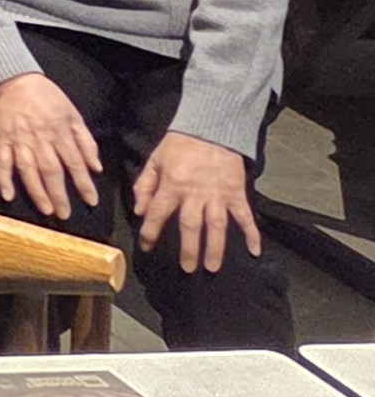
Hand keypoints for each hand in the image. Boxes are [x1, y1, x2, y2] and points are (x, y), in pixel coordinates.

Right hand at [0, 71, 106, 218]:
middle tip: (65, 214)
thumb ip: (85, 141)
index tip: (90, 200)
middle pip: (51, 170)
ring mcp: (19, 140)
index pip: (74, 163)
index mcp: (59, 132)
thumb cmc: (46, 96)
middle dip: (59, 194)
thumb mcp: (73, 113)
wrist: (13, 79)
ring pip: (28, 169)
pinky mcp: (1, 139)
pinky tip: (8, 195)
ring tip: (45, 210)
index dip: (83, 183)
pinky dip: (3, 178)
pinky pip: (2, 161)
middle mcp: (40, 139)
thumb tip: (96, 166)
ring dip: (36, 191)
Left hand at [133, 132, 263, 275]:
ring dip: (215, 248)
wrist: (211, 128)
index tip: (147, 247)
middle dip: (188, 249)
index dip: (151, 232)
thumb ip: (144, 186)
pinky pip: (245, 216)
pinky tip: (255, 251)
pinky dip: (252, 234)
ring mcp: (218, 194)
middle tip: (187, 268)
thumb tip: (140, 211)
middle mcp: (195, 193)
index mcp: (172, 184)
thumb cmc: (180, 145)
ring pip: (217, 226)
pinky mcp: (236, 193)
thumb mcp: (155, 161)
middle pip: (191, 226)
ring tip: (213, 267)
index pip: (159, 213)